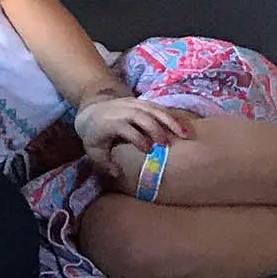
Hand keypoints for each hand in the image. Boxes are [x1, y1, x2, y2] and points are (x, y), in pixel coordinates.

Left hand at [73, 97, 189, 177]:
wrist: (92, 110)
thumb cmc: (95, 135)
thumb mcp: (93, 151)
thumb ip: (103, 164)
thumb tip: (116, 174)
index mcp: (109, 122)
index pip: (125, 128)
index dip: (137, 138)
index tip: (148, 151)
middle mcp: (121, 111)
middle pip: (141, 116)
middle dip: (155, 128)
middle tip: (166, 144)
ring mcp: (132, 104)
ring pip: (152, 109)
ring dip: (169, 121)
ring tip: (184, 135)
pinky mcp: (141, 102)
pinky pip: (157, 107)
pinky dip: (171, 116)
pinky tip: (182, 128)